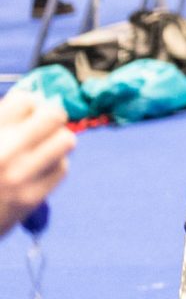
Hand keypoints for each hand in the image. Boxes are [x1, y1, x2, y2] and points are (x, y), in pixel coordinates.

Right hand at [0, 86, 72, 237]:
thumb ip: (2, 121)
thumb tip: (34, 100)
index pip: (25, 100)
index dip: (28, 104)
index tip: (23, 114)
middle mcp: (4, 153)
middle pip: (54, 115)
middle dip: (49, 117)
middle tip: (40, 126)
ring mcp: (19, 177)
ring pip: (66, 140)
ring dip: (56, 140)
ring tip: (42, 147)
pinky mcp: (31, 198)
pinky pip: (62, 168)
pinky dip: (54, 165)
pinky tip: (38, 169)